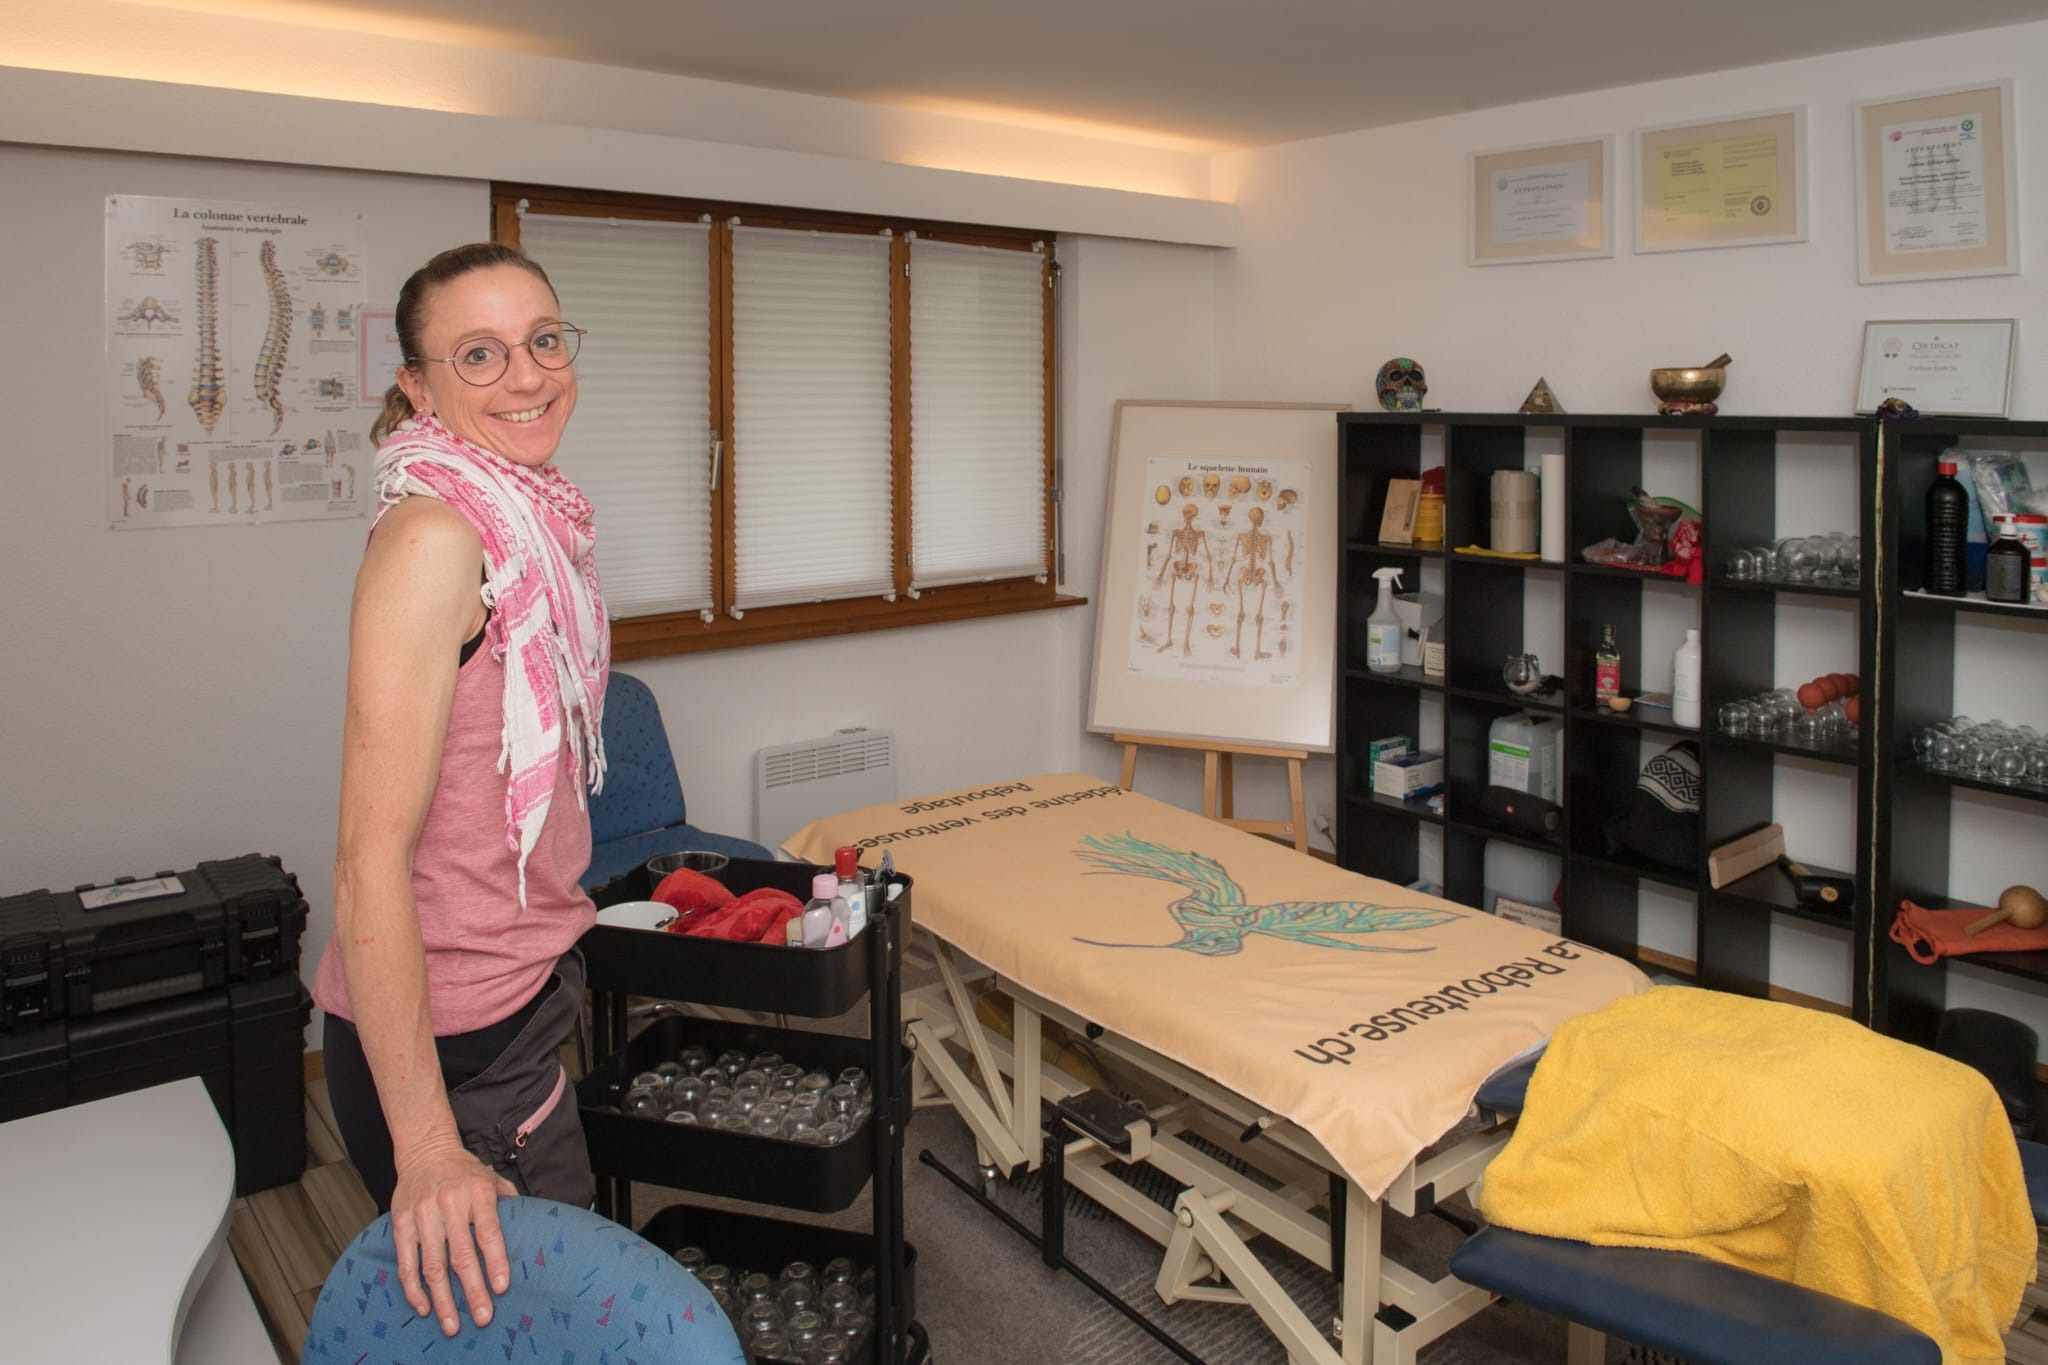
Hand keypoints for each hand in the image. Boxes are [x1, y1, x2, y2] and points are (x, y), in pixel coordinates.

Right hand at [388, 1139, 517, 1335]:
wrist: (425, 1150)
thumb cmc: (465, 1171)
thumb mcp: (492, 1178)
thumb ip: (509, 1202)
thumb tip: (533, 1227)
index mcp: (477, 1192)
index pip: (489, 1232)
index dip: (495, 1261)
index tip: (500, 1288)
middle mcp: (449, 1204)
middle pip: (461, 1255)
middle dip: (472, 1290)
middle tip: (482, 1318)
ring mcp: (422, 1214)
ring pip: (431, 1264)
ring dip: (442, 1298)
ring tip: (452, 1324)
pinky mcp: (401, 1223)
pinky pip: (405, 1262)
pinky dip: (413, 1288)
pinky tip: (424, 1307)